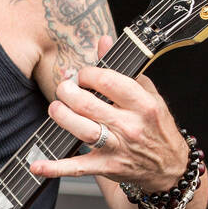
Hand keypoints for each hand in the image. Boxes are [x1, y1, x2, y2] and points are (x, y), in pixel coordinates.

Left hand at [31, 34, 188, 191]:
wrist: (170, 167)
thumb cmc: (156, 127)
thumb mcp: (148, 93)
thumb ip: (123, 68)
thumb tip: (103, 41)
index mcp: (142, 104)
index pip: (108, 81)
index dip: (87, 74)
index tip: (81, 76)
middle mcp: (130, 126)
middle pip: (89, 105)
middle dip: (68, 93)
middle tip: (63, 88)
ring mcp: (117, 148)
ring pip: (83, 131)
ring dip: (63, 117)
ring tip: (55, 108)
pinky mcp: (106, 166)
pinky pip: (78, 167)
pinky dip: (55, 168)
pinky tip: (37, 165)